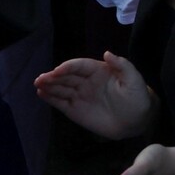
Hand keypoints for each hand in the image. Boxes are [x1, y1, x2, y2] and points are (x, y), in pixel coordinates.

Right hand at [33, 52, 156, 139]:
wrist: (137, 121)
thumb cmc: (137, 97)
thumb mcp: (134, 80)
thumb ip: (122, 66)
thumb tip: (107, 52)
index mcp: (99, 71)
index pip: (80, 66)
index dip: (69, 67)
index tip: (58, 70)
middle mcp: (86, 81)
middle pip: (67, 76)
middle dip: (54, 76)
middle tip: (41, 78)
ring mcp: (80, 95)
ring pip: (61, 88)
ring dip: (49, 86)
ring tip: (37, 84)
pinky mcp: (75, 110)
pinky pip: (60, 102)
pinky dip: (50, 98)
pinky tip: (41, 94)